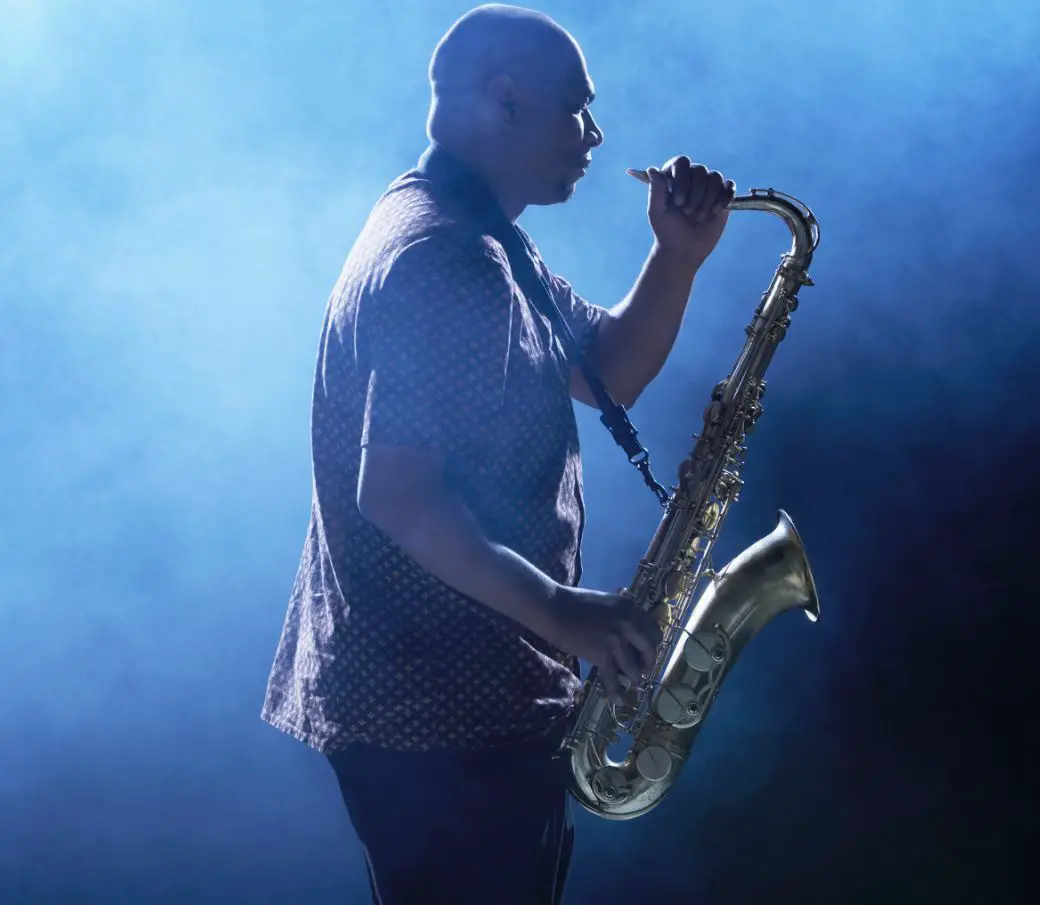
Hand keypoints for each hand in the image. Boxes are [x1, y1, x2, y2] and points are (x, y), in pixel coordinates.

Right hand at [545, 586, 662, 705]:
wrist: (553, 609)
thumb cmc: (574, 603)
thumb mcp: (607, 603)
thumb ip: (621, 616)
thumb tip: (629, 634)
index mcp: (630, 608)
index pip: (653, 630)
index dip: (652, 644)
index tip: (646, 652)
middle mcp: (628, 623)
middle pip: (649, 650)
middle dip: (647, 663)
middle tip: (641, 669)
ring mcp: (616, 640)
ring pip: (634, 668)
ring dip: (633, 678)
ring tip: (630, 682)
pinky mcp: (602, 655)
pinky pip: (613, 678)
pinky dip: (616, 692)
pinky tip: (619, 701)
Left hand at [643, 156, 735, 264]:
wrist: (684, 250)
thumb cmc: (667, 231)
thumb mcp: (657, 212)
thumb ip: (656, 190)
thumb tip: (652, 169)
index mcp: (674, 179)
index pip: (681, 162)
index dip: (681, 177)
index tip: (678, 200)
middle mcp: (692, 180)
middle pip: (700, 170)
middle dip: (694, 193)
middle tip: (687, 212)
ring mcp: (708, 188)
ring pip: (715, 177)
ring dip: (707, 198)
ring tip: (699, 217)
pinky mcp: (722, 198)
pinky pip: (729, 186)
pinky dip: (724, 198)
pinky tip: (715, 212)